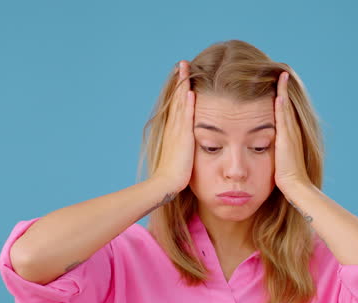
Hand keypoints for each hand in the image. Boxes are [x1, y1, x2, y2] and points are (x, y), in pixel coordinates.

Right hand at [153, 60, 195, 192]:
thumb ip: (183, 145)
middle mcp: (173, 127)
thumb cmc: (173, 175)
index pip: (176, 105)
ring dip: (183, 85)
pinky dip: (188, 104)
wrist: (166, 183)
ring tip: (186, 68)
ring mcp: (177, 131)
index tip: (183, 75)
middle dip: (180, 81)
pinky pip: (186, 117)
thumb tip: (188, 143)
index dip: (179, 89)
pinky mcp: (183, 138)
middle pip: (177, 99)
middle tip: (183, 63)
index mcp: (173, 130)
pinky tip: (191, 92)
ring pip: (180, 103)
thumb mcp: (179, 155)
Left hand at [273, 71, 309, 190]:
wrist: (296, 186)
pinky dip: (282, 107)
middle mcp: (292, 132)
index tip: (278, 83)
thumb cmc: (287, 178)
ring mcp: (291, 135)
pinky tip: (278, 96)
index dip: (282, 97)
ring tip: (281, 75)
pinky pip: (284, 120)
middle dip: (284, 89)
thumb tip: (270, 147)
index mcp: (290, 135)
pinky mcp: (287, 141)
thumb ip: (276, 150)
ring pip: (286, 109)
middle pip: (287, 105)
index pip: (285, 111)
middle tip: (282, 71)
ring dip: (284, 92)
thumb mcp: (279, 159)